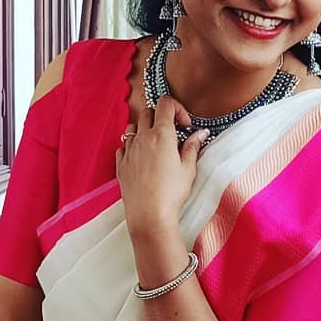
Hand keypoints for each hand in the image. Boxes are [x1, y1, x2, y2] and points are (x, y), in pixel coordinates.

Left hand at [117, 95, 207, 235]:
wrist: (149, 216)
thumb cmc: (171, 193)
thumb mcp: (188, 169)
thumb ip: (192, 147)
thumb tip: (200, 133)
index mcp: (161, 135)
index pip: (166, 104)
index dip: (178, 109)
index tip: (185, 125)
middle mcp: (142, 138)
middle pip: (148, 112)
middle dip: (161, 117)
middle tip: (172, 134)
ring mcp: (128, 151)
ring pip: (133, 127)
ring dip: (145, 129)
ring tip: (156, 145)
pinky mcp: (120, 165)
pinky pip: (123, 146)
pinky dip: (132, 146)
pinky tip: (141, 158)